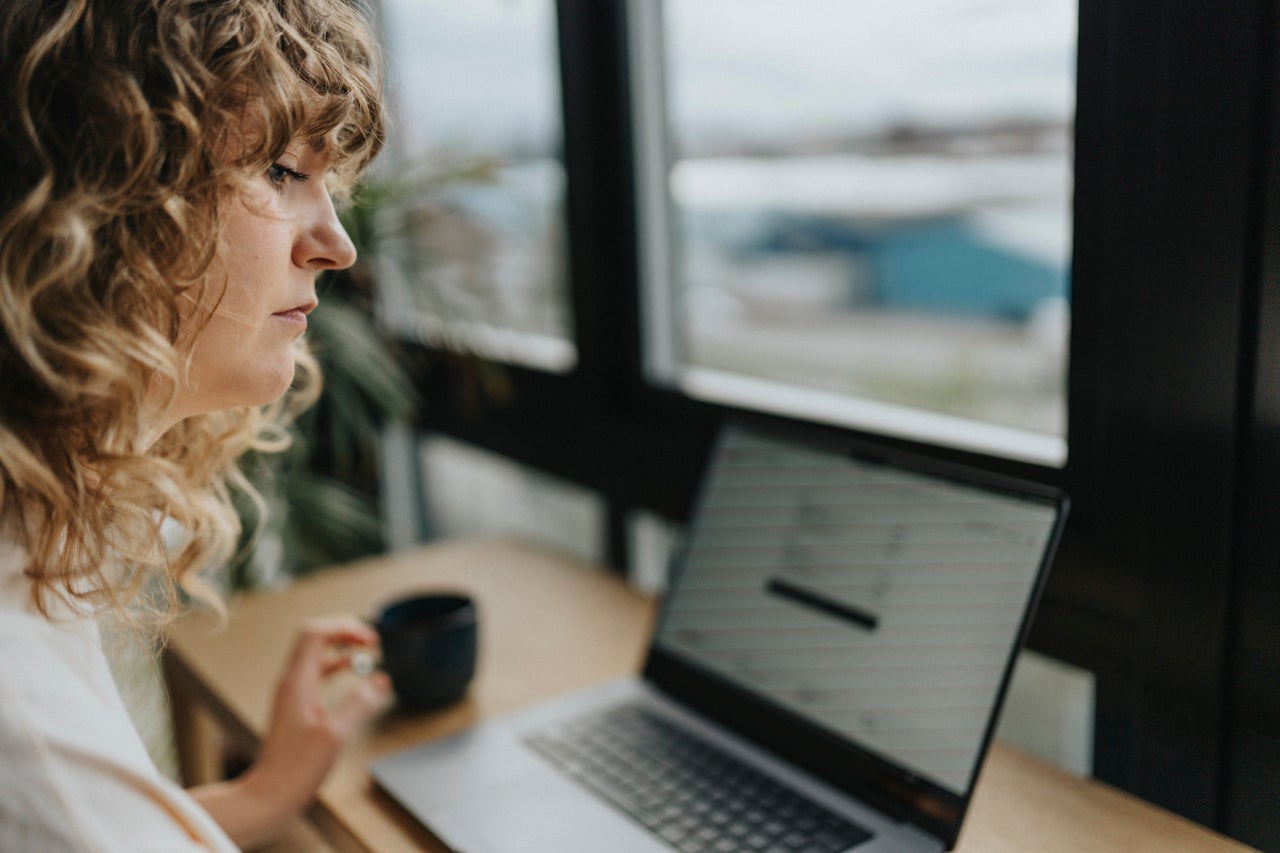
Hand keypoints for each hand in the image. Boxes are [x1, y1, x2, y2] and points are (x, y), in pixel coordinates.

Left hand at [191, 616, 391, 847]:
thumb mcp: (335, 735)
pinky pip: (317, 673)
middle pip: (314, 637)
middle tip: (370, 639)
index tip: (370, 639)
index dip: (345, 627)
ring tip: (365, 649)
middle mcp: (291, 682)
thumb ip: (360, 704)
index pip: (316, 633)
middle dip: (344, 631)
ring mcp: (292, 694)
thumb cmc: (295, 770)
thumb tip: (381, 680)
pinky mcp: (296, 707)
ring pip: (316, 654)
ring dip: (341, 646)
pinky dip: (336, 666)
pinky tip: (351, 673)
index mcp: (297, 682)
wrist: (269, 796)